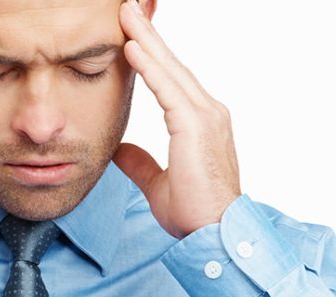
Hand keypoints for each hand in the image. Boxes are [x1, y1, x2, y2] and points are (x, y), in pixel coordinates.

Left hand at [113, 0, 240, 238]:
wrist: (216, 235)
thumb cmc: (194, 212)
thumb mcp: (157, 183)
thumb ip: (140, 163)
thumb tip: (119, 149)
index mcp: (200, 122)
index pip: (171, 80)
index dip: (152, 56)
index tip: (131, 35)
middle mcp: (207, 112)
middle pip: (172, 66)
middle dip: (147, 35)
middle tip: (126, 8)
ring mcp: (206, 117)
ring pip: (170, 70)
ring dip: (146, 40)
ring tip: (124, 15)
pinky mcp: (196, 127)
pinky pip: (168, 91)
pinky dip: (150, 68)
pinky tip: (132, 49)